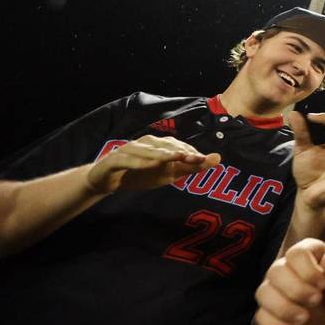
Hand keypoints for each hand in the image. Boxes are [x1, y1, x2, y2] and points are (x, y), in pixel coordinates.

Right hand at [86, 135, 219, 193]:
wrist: (106, 181)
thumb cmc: (140, 174)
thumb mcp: (168, 174)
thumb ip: (191, 167)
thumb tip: (218, 158)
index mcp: (158, 145)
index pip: (178, 145)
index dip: (191, 152)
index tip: (204, 159)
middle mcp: (145, 143)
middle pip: (165, 145)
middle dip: (181, 150)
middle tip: (195, 158)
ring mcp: (129, 150)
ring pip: (148, 149)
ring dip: (163, 153)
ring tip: (177, 157)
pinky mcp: (115, 159)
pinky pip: (128, 159)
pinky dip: (139, 162)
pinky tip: (150, 165)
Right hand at [255, 238, 324, 324]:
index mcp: (309, 252)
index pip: (297, 253)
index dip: (308, 269)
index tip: (324, 285)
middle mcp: (287, 266)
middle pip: (276, 271)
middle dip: (296, 289)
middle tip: (316, 301)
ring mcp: (275, 288)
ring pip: (264, 293)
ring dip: (283, 308)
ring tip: (304, 319)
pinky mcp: (270, 310)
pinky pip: (261, 316)